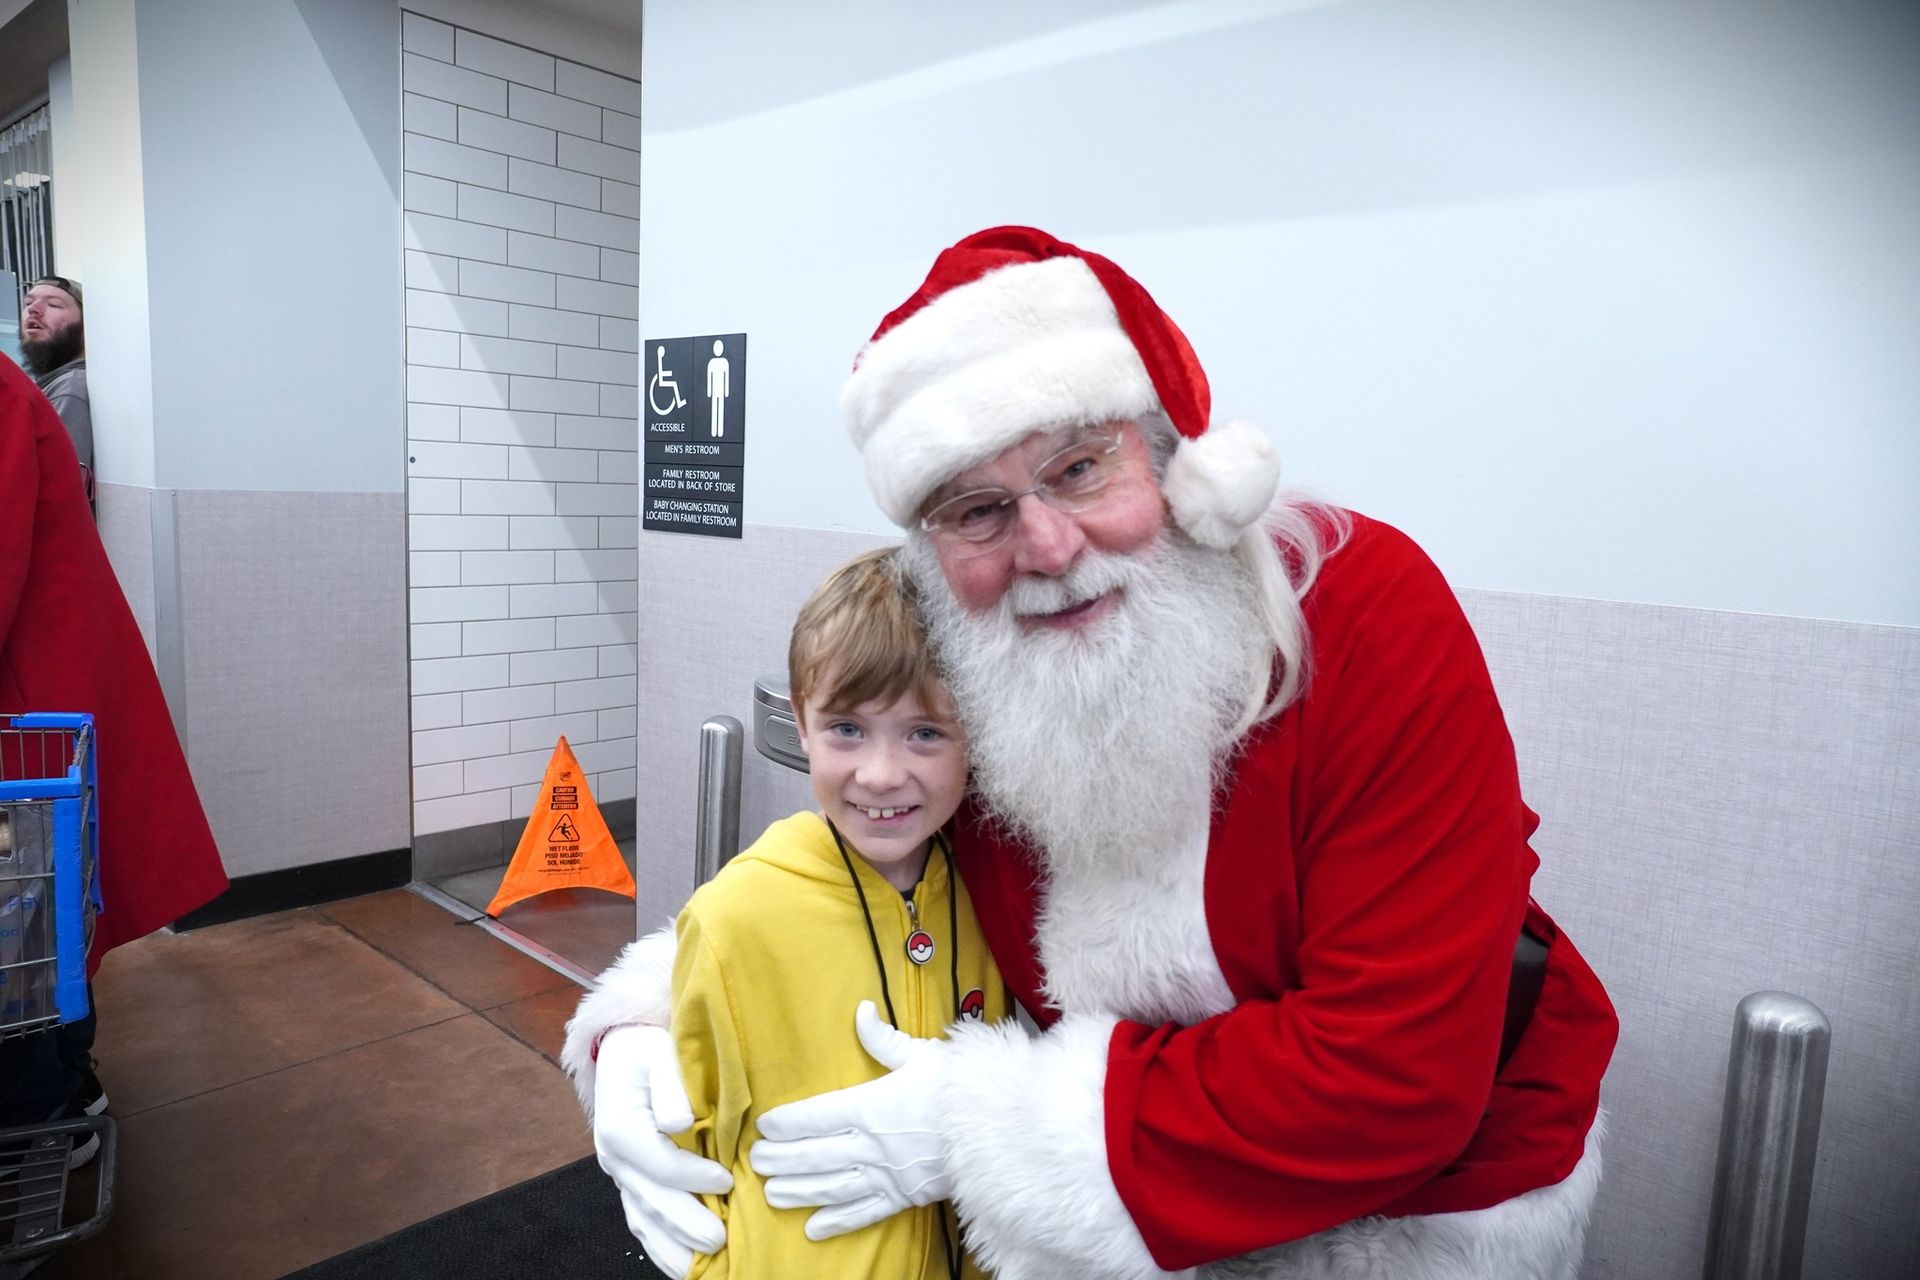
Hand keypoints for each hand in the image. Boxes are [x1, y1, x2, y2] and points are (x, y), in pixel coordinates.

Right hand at [593, 1024, 732, 1277]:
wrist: (624, 1051)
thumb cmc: (648, 1050)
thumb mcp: (658, 1053)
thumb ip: (669, 1087)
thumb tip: (681, 1122)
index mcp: (620, 1127)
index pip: (659, 1162)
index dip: (692, 1176)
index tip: (726, 1181)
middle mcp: (614, 1157)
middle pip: (651, 1199)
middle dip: (686, 1223)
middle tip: (719, 1241)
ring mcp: (620, 1174)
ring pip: (643, 1218)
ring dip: (672, 1245)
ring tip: (702, 1266)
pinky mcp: (630, 1181)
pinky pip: (641, 1219)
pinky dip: (660, 1244)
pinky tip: (682, 1264)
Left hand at [749, 1001, 948, 1240]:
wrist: (999, 1127)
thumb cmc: (962, 1086)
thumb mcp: (922, 1054)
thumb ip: (884, 1039)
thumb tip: (861, 1011)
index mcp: (871, 1105)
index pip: (817, 1115)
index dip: (787, 1122)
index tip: (764, 1126)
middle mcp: (872, 1144)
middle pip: (815, 1154)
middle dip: (781, 1159)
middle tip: (753, 1163)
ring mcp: (887, 1173)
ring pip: (832, 1186)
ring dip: (798, 1191)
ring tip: (770, 1194)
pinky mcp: (904, 1195)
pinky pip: (865, 1212)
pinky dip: (838, 1222)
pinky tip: (813, 1228)